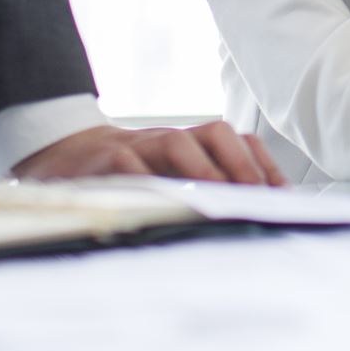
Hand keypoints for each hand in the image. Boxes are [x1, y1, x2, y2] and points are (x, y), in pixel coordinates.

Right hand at [12, 120, 284, 185]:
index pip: (236, 141)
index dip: (262, 163)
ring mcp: (139, 146)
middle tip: (257, 197)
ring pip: (176, 143)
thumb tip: (253, 217)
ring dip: (203, 169)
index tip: (283, 195)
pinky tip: (163, 206)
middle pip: (215, 133)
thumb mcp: (167, 177)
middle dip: (241, 164)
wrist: (66, 154)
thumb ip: (203, 190)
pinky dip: (149, 183)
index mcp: (190, 143)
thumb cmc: (129, 173)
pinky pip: (131, 166)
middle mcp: (170, 139)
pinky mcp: (108, 161)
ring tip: (219, 197)